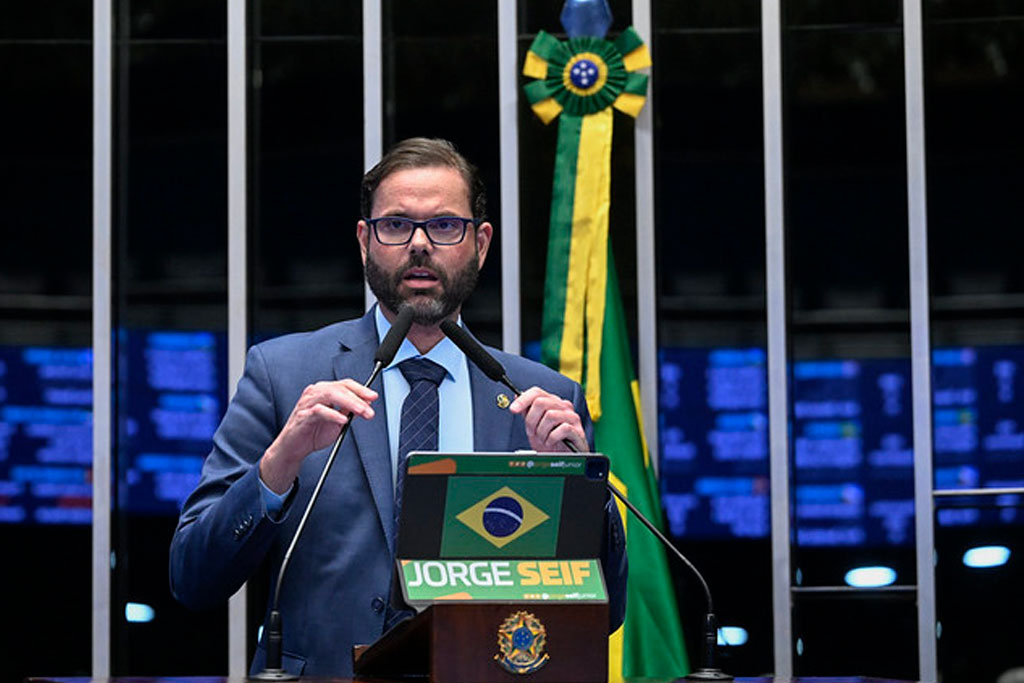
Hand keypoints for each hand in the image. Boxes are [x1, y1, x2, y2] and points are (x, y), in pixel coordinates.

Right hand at [259, 380, 377, 492]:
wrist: (294, 448)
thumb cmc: (313, 432)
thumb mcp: (338, 420)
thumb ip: (349, 410)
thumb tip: (366, 403)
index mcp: (324, 392)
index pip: (345, 384)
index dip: (361, 389)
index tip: (373, 397)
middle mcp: (315, 393)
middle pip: (339, 388)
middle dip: (358, 397)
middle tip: (369, 409)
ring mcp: (307, 402)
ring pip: (330, 395)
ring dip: (349, 403)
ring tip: (361, 412)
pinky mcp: (302, 415)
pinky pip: (319, 411)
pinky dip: (333, 414)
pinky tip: (343, 419)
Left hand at [508, 386, 586, 452]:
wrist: (563, 460)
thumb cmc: (551, 442)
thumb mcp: (535, 426)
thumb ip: (527, 411)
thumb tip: (517, 397)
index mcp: (553, 403)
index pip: (537, 392)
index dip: (523, 400)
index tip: (513, 409)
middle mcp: (564, 406)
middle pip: (540, 402)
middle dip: (531, 420)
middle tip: (532, 432)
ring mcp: (572, 418)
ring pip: (550, 415)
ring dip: (542, 431)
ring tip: (543, 439)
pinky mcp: (578, 430)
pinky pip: (562, 428)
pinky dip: (552, 438)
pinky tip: (551, 443)